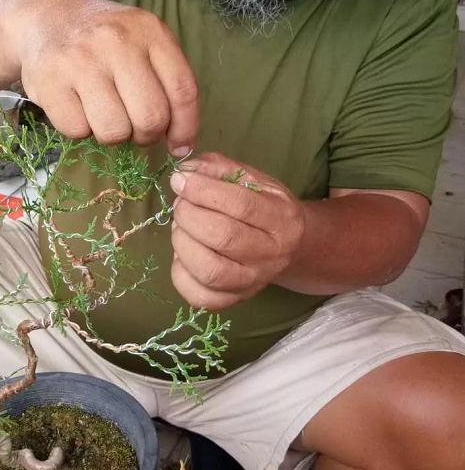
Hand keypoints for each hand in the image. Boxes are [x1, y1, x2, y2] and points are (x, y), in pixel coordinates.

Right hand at [19, 0, 198, 153]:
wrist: (46, 16)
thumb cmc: (104, 41)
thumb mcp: (143, 43)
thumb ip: (167, 84)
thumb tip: (182, 146)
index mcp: (149, 30)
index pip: (183, 91)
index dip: (185, 128)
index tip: (180, 146)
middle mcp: (116, 40)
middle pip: (150, 118)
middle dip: (145, 135)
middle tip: (134, 127)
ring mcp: (80, 60)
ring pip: (114, 131)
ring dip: (112, 135)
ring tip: (103, 114)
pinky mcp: (49, 80)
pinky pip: (77, 131)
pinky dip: (79, 129)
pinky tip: (76, 107)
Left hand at [169, 153, 305, 308]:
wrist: (289, 248)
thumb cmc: (265, 207)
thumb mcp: (252, 179)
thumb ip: (219, 168)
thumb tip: (185, 172)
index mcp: (282, 220)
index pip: (241, 205)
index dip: (204, 191)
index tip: (180, 180)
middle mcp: (272, 256)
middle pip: (224, 238)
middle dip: (190, 215)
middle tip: (180, 204)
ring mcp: (252, 283)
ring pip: (210, 271)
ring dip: (183, 243)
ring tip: (181, 227)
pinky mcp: (233, 300)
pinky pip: (199, 296)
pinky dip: (180, 273)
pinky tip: (183, 253)